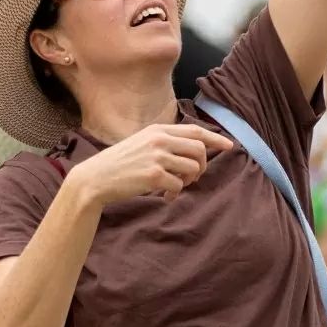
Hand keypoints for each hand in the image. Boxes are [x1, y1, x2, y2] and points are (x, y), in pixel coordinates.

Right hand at [72, 124, 235, 204]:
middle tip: (193, 177)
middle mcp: (159, 140)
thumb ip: (165, 143)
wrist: (96, 178)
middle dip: (202, 166)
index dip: (215, 138)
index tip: (230, 146)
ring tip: (176, 187)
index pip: (195, 131)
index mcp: (158, 130)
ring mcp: (157, 157)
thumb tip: (193, 151)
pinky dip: (176, 193)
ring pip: (193, 168)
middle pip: (199, 150)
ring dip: (189, 181)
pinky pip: (179, 185)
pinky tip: (165, 196)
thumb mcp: (142, 143)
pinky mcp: (154, 176)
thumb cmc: (120, 163)